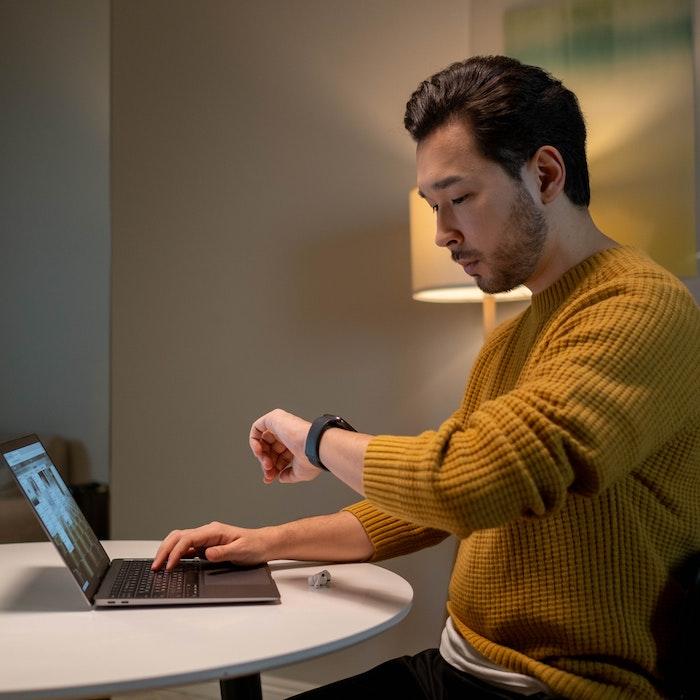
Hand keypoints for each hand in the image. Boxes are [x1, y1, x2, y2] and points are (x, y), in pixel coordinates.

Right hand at [151, 521, 272, 570]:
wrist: (263, 544)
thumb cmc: (254, 545)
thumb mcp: (241, 550)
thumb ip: (223, 552)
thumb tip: (206, 554)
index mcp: (213, 531)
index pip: (188, 539)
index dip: (176, 552)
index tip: (169, 566)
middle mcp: (207, 532)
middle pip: (178, 537)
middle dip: (165, 550)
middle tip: (155, 566)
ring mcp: (206, 538)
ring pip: (180, 540)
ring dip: (168, 551)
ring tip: (159, 565)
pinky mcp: (206, 545)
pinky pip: (187, 548)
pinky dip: (176, 554)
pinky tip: (171, 563)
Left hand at [249, 408, 320, 483]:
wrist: (314, 447)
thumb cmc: (312, 458)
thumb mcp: (300, 473)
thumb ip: (288, 475)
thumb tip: (281, 477)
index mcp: (295, 445)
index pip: (278, 456)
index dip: (273, 468)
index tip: (270, 478)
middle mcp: (288, 435)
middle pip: (269, 450)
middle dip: (266, 464)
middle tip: (268, 473)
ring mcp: (281, 426)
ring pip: (263, 441)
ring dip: (261, 455)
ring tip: (267, 464)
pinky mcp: (274, 418)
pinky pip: (257, 428)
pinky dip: (254, 441)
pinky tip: (259, 451)